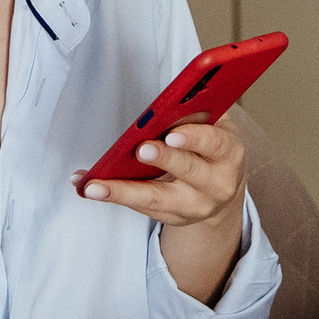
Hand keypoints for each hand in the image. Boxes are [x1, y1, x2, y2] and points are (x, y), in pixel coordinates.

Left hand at [74, 109, 246, 230]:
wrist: (220, 191)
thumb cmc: (213, 148)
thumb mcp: (216, 126)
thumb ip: (199, 112)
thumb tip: (171, 100)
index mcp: (229, 153)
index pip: (215, 143)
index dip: (194, 138)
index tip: (172, 133)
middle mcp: (216, 185)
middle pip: (189, 172)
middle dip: (164, 159)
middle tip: (140, 150)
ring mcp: (193, 206)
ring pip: (157, 199)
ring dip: (123, 190)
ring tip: (95, 184)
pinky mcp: (171, 217)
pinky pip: (141, 207)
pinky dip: (114, 195)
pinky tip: (89, 186)